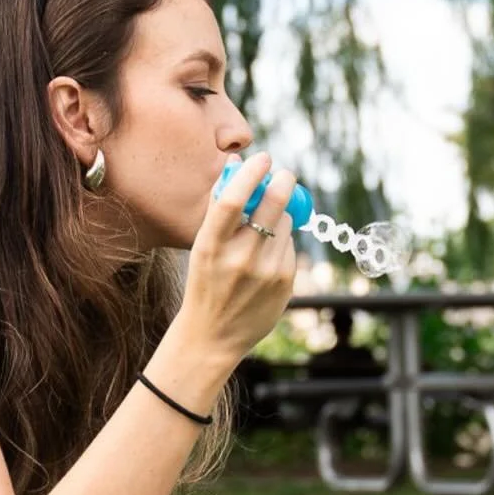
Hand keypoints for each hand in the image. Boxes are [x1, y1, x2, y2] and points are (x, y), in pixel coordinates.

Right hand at [176, 152, 299, 368]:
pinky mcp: (286, 283)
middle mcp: (240, 259)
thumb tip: (236, 162)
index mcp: (211, 246)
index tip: (263, 157)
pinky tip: (267, 259)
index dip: (251, 173)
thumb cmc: (205, 282)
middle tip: (285, 174)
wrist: (212, 336)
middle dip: (283, 182)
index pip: (233, 199)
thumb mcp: (202, 246)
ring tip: (264, 232)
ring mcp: (267, 272)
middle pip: (273, 205)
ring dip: (281, 217)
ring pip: (286, 224)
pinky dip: (283, 242)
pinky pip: (291, 246)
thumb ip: (218, 205)